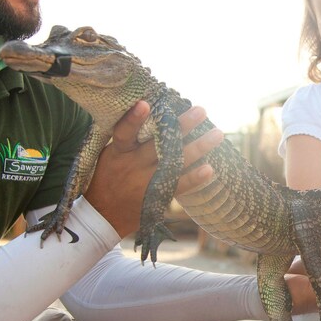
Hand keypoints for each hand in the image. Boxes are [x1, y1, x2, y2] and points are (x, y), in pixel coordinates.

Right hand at [84, 103, 221, 236]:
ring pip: (175, 163)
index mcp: (118, 152)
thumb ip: (128, 138)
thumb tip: (149, 109)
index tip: (146, 103)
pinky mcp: (156, 197)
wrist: (104, 216)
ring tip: (217, 134)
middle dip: (182, 126)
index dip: (133, 119)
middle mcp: (133, 166)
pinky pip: (178, 186)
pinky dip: (194, 178)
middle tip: (201, 111)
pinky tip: (210, 169)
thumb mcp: (110, 155)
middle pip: (159, 144)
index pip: (124, 133)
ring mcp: (146, 182)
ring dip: (198, 147)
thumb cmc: (107, 178)